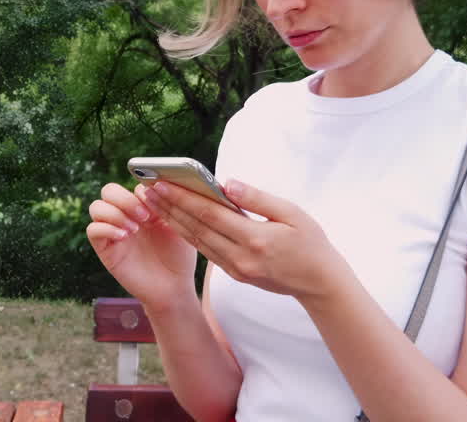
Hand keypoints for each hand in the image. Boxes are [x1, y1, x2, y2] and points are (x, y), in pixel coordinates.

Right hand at [86, 182, 196, 305]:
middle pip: (109, 190)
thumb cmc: (179, 257)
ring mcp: (114, 231)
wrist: (173, 287)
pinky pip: (92, 229)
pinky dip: (106, 228)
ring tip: (134, 229)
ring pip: (96, 206)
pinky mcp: (105, 248)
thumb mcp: (179, 225)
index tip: (157, 203)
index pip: (133, 184)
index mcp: (144, 206)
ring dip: (115, 213)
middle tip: (144, 216)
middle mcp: (125, 215)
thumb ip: (167, 204)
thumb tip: (155, 183)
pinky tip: (124, 236)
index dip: (143, 190)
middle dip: (123, 198)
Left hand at [142, 178, 346, 301]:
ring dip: (173, 221)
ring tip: (154, 202)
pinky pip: (206, 251)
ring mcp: (236, 269)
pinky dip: (189, 235)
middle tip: (147, 188)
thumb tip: (227, 183)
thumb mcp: (292, 213)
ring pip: (197, 241)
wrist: (319, 283)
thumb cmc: (310, 242)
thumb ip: (258, 199)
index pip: (210, 214)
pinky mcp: (235, 274)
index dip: (183, 197)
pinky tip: (176, 222)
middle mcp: (240, 257)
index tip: (162, 182)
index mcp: (255, 239)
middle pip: (197, 228)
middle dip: (170, 207)